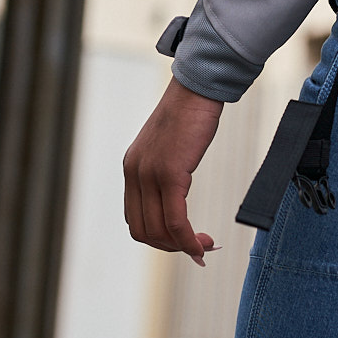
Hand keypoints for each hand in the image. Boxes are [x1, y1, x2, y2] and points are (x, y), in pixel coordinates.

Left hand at [123, 75, 224, 264]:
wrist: (196, 89)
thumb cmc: (189, 115)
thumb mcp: (168, 147)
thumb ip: (164, 171)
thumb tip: (176, 196)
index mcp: (132, 169)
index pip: (135, 220)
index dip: (158, 238)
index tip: (183, 241)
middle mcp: (134, 174)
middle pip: (144, 231)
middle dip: (171, 247)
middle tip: (197, 248)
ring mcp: (149, 175)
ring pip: (159, 231)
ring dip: (182, 246)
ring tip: (205, 246)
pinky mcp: (170, 174)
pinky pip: (176, 221)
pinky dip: (189, 240)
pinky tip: (203, 244)